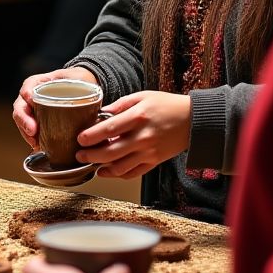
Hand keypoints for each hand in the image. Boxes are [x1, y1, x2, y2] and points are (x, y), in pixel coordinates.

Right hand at [13, 67, 98, 149]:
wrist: (82, 87)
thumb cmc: (78, 80)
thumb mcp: (79, 78)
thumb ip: (83, 87)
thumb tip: (91, 104)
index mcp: (38, 83)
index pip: (27, 87)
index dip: (27, 94)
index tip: (31, 101)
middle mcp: (32, 97)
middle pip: (21, 108)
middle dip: (24, 121)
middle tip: (32, 131)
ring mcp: (34, 111)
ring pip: (23, 122)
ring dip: (26, 134)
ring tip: (35, 143)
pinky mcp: (39, 123)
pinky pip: (31, 132)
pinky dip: (33, 140)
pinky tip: (39, 147)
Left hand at [75, 90, 190, 177]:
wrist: (193, 120)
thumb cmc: (166, 105)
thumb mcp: (141, 97)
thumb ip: (119, 105)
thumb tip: (101, 113)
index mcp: (138, 117)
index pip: (109, 129)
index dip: (91, 136)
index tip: (80, 139)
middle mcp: (143, 137)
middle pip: (111, 152)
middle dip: (91, 156)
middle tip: (79, 155)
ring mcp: (149, 152)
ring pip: (120, 167)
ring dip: (102, 168)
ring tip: (91, 164)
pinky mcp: (155, 162)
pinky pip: (133, 173)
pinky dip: (118, 174)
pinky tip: (107, 171)